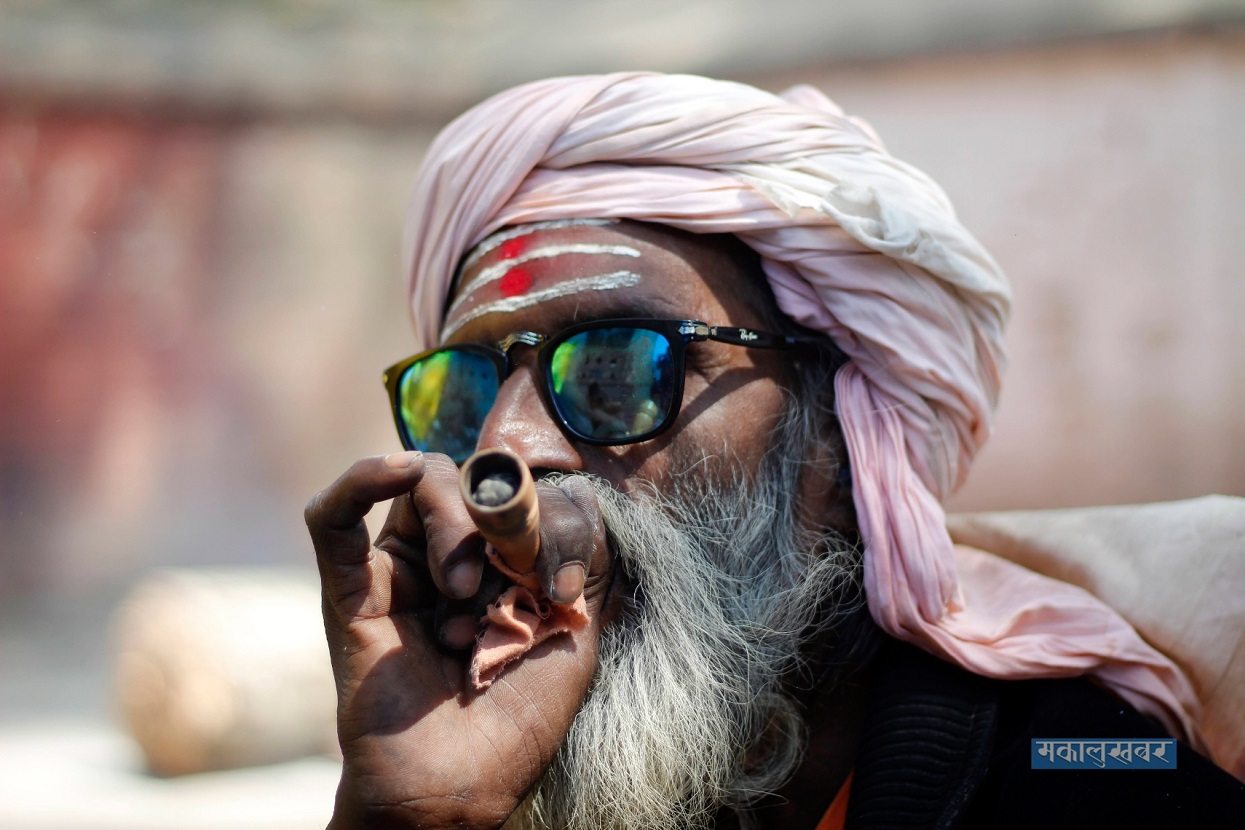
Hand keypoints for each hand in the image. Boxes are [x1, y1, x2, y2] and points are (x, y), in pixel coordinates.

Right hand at [305, 451, 612, 828]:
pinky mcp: (348, 590)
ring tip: (464, 590)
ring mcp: (396, 571)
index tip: (561, 588)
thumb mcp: (572, 630)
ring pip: (419, 483)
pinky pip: (333, 515)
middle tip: (512, 580)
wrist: (460, 787)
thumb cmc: (518, 720)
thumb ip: (578, 561)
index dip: (547, 522)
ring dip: (456, 521)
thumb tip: (585, 497)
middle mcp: (445, 559)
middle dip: (503, 518)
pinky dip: (364, 476)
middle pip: (471, 481)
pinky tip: (397, 469)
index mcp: (499, 567)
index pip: (522, 496)